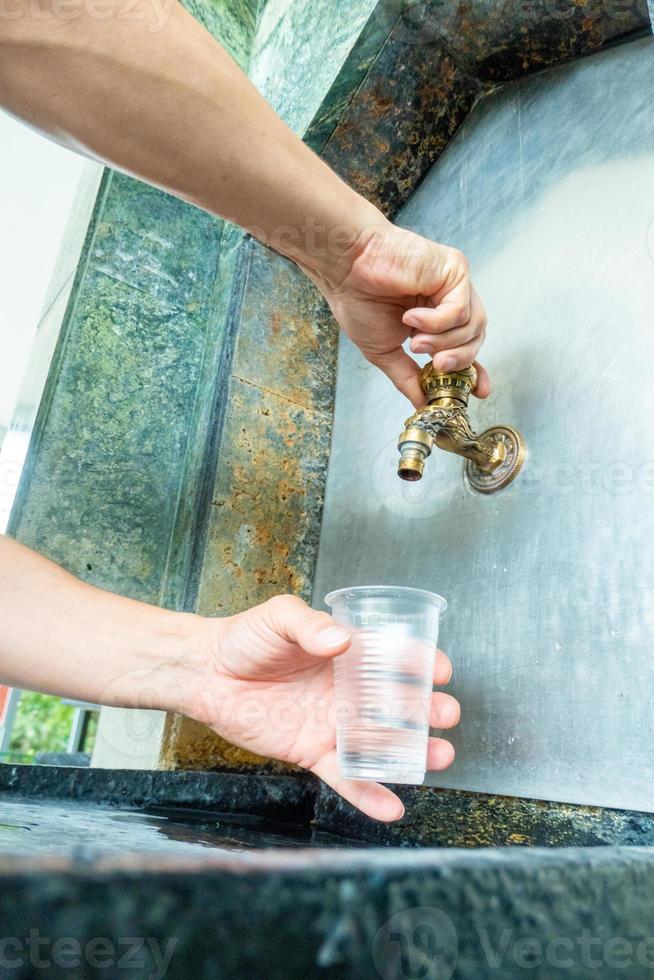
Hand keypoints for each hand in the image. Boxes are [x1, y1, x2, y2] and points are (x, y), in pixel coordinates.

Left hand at [183, 595, 458, 821]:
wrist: (207, 673)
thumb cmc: (246, 638)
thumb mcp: (280, 617)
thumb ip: (310, 626)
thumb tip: (340, 639)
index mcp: (347, 654)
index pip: (395, 658)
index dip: (422, 663)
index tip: (441, 670)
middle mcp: (347, 690)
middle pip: (398, 703)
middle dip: (427, 710)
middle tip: (447, 714)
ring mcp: (332, 723)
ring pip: (381, 742)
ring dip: (412, 753)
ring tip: (439, 757)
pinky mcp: (312, 751)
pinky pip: (345, 777)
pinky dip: (369, 794)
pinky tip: (392, 808)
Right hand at [317, 220, 489, 407]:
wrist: (346, 266)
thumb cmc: (358, 299)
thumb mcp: (384, 351)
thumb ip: (407, 378)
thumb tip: (423, 406)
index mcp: (433, 318)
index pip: (465, 348)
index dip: (474, 371)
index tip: (478, 392)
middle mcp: (448, 299)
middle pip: (476, 339)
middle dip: (458, 360)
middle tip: (435, 367)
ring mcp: (453, 284)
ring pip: (474, 326)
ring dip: (444, 342)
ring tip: (414, 340)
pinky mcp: (455, 268)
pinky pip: (461, 309)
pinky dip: (437, 321)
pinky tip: (411, 317)